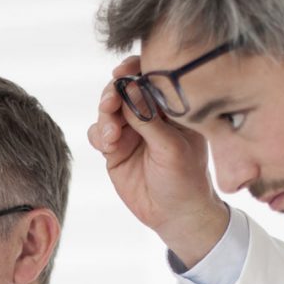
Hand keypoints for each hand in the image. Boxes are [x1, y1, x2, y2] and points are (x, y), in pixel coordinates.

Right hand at [86, 56, 230, 266]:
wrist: (175, 214)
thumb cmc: (185, 179)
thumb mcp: (172, 147)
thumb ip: (149, 119)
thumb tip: (131, 87)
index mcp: (170, 107)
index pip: (150, 77)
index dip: (134, 69)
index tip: (122, 72)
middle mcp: (149, 114)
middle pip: (122, 90)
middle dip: (112, 94)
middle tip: (110, 105)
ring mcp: (130, 131)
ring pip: (107, 110)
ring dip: (104, 117)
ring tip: (111, 136)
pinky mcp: (114, 149)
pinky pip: (97, 133)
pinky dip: (98, 135)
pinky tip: (108, 147)